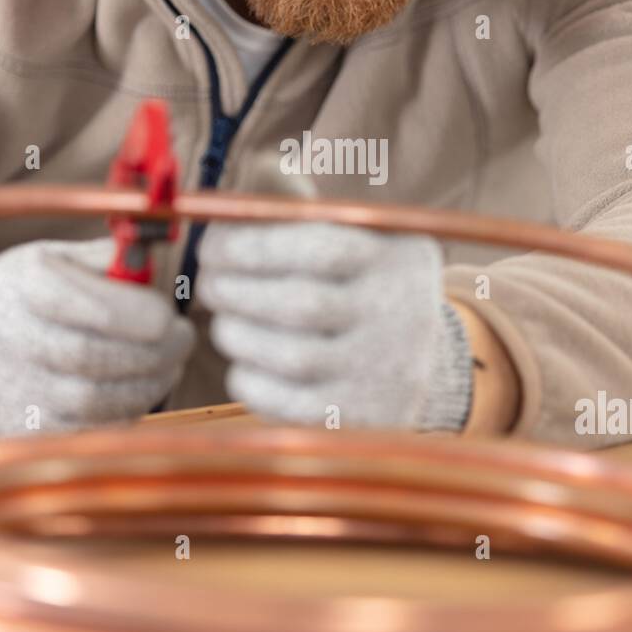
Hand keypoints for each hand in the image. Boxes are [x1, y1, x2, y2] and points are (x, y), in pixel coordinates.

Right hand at [0, 237, 194, 439]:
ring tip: (168, 367)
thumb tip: (157, 261)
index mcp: (24, 282)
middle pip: (93, 355)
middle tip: (182, 341)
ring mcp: (11, 389)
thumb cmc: (29, 301)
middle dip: (154, 352)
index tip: (169, 317)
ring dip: (146, 385)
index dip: (140, 314)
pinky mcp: (21, 430)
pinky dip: (123, 413)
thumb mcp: (54, 261)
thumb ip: (106, 260)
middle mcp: (8, 336)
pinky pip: (84, 430)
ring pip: (92, 400)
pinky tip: (140, 392)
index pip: (90, 305)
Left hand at [196, 219, 473, 430]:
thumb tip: (220, 212)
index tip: (211, 247)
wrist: (423, 363)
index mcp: (400, 258)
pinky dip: (252, 384)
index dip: (252, 246)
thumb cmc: (363, 286)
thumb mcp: (358, 240)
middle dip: (236, 291)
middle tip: (208, 285)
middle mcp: (403, 315)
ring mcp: (388, 373)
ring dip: (238, 336)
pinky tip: (243, 366)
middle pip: (302, 304)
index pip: (319, 247)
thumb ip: (299, 217)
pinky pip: (292, 405)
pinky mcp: (367, 419)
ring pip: (293, 357)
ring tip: (224, 324)